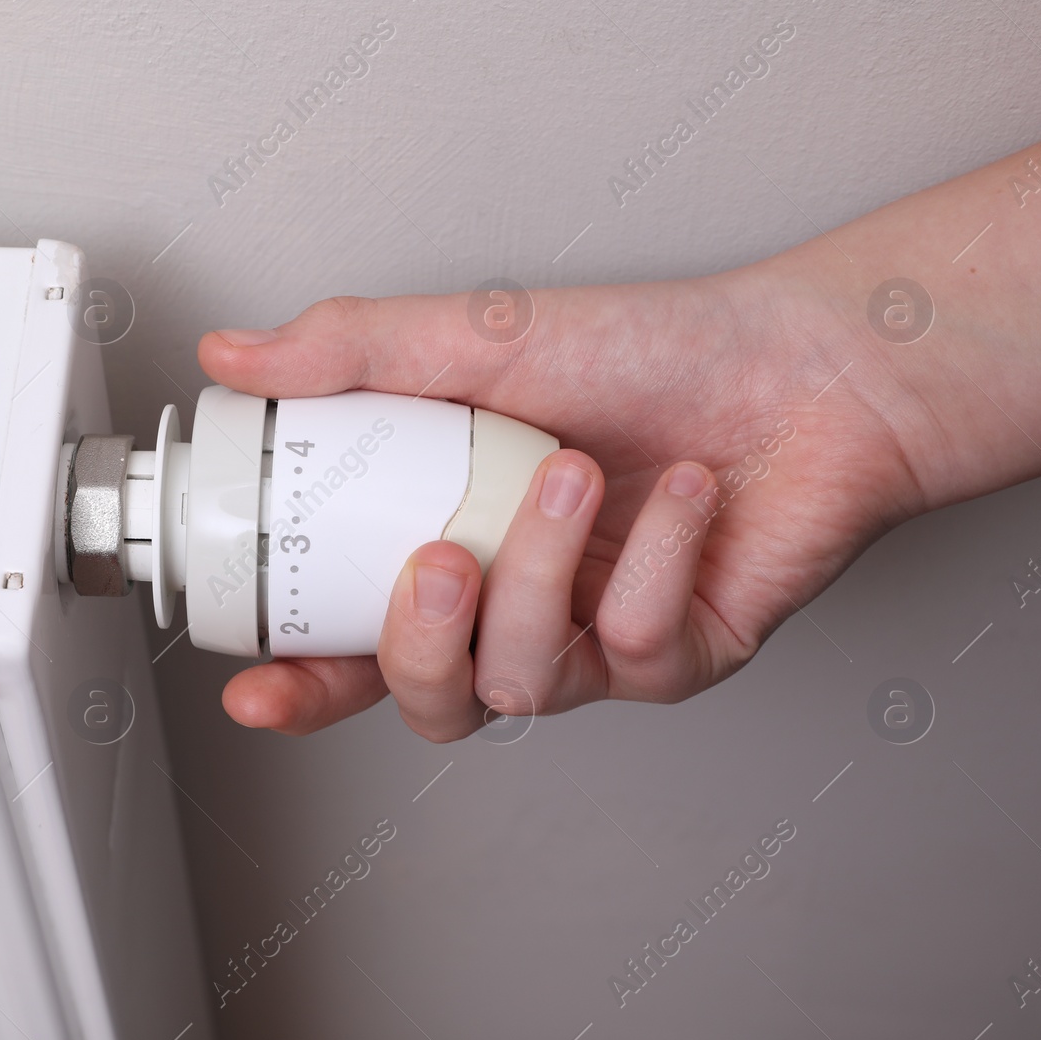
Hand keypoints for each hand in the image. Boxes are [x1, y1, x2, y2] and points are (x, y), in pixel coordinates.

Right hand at [197, 258, 923, 740]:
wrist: (805, 362)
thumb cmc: (652, 350)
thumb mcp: (478, 338)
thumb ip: (351, 353)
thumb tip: (235, 355)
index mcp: (455, 544)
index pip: (356, 641)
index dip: (302, 681)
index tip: (257, 686)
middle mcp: (520, 606)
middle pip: (433, 701)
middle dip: (421, 647)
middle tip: (439, 561)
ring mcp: (598, 642)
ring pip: (527, 680)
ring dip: (542, 573)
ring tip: (577, 475)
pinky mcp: (681, 658)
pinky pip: (636, 650)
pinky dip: (657, 558)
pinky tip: (687, 493)